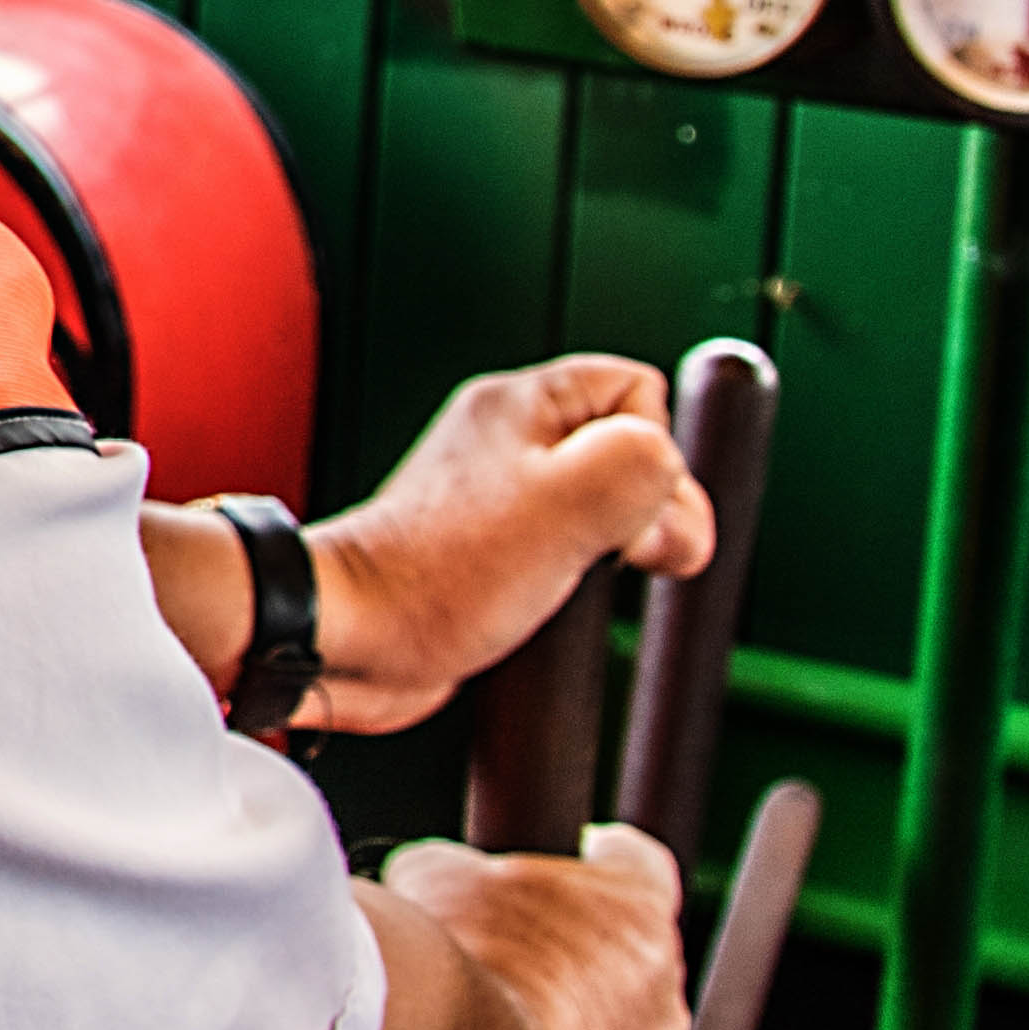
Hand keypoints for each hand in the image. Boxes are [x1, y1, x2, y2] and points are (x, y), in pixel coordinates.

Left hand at [301, 356, 715, 734]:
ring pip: (603, 512)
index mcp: (522, 405)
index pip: (639, 389)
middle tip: (617, 553)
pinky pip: (567, 556)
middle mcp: (508, 443)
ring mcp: (497, 500)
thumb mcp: (566, 504)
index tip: (637, 508)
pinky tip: (556, 607)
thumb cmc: (438, 572)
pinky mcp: (488, 556)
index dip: (659, 450)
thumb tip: (676, 490)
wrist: (352, 640)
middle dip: (645, 509)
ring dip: (614, 553)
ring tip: (576, 581)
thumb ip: (641, 468)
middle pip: (628, 454)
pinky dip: (578, 586)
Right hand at [378, 824, 691, 1029]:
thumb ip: (461, 873)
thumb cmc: (455, 965)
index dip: (607, 861)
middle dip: (569, 966)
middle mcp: (662, 1003)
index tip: (592, 852)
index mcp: (636, 915)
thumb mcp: (435, 875)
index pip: (639, 867)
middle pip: (622, 970)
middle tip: (499, 964)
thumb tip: (445, 885)